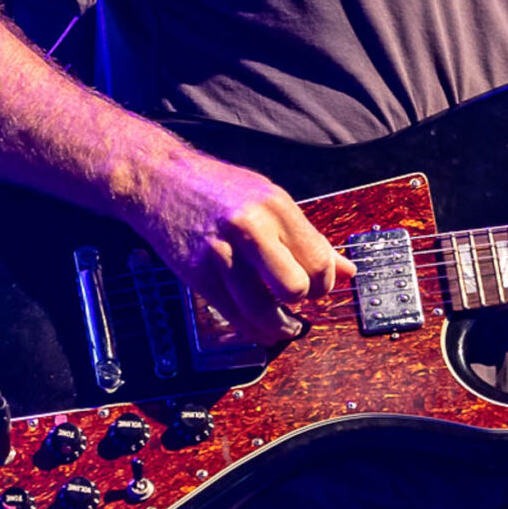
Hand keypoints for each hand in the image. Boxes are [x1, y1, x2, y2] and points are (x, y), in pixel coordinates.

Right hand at [140, 152, 354, 347]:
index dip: (326, 282)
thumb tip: (347, 270)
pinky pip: (234, 316)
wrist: (160, 179)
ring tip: (283, 324)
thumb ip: (309, 237)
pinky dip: (253, 330)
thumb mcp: (270, 199)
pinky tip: (260, 327)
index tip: (320, 286)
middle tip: (300, 300)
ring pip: (264, 310)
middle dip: (303, 301)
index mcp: (275, 205)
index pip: (319, 259)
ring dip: (279, 326)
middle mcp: (250, 227)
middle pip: (295, 287)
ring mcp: (221, 253)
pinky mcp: (198, 274)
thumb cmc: (219, 187)